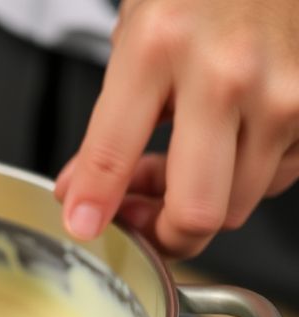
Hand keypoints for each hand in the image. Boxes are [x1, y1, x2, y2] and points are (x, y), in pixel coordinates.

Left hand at [55, 0, 298, 257]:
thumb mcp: (135, 40)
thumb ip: (106, 124)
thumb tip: (79, 191)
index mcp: (157, 49)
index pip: (112, 154)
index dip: (94, 206)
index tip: (83, 228)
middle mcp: (223, 75)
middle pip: (197, 210)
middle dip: (164, 234)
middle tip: (141, 219)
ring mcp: (280, 94)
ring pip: (236, 204)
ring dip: (200, 202)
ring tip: (178, 167)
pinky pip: (277, 178)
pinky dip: (244, 178)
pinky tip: (224, 146)